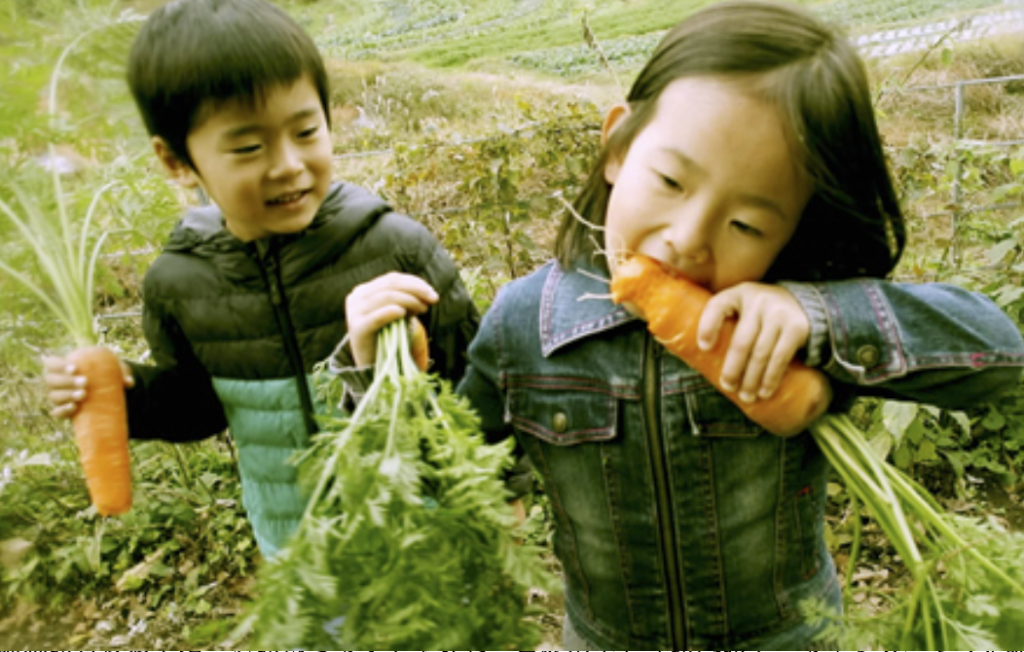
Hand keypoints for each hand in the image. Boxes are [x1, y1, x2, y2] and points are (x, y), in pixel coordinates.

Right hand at [42, 352, 133, 419]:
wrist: (105, 391)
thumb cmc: (106, 374)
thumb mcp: (114, 369)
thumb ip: (120, 372)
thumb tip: (128, 382)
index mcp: (64, 367)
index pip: (51, 363)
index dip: (58, 365)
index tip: (75, 368)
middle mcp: (57, 382)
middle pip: (50, 380)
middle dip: (66, 381)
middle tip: (85, 382)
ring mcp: (58, 397)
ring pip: (53, 396)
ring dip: (66, 395)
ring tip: (84, 394)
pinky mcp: (63, 411)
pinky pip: (56, 412)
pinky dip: (63, 410)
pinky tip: (74, 407)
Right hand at [345, 272, 438, 366]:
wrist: (372, 365)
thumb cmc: (388, 336)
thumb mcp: (398, 314)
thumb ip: (408, 300)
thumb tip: (430, 294)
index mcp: (365, 290)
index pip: (393, 279)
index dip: (415, 283)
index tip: (433, 294)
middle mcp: (357, 297)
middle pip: (391, 285)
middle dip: (416, 290)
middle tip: (433, 300)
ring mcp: (355, 312)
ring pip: (387, 296)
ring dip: (410, 300)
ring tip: (422, 310)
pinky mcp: (357, 328)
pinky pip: (377, 316)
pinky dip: (392, 311)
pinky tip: (403, 313)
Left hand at [696, 282, 809, 403]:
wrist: (801, 302)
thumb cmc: (759, 312)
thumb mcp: (741, 306)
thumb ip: (724, 321)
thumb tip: (700, 356)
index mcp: (738, 294)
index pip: (718, 306)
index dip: (708, 326)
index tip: (704, 347)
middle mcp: (758, 301)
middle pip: (741, 341)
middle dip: (733, 368)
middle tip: (727, 386)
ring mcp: (779, 314)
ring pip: (761, 353)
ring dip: (752, 379)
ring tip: (746, 396)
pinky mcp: (796, 328)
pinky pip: (780, 357)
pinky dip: (771, 377)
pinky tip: (764, 391)